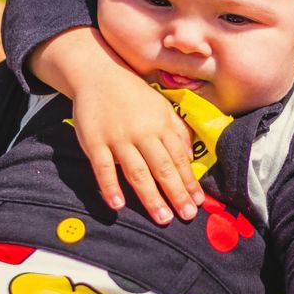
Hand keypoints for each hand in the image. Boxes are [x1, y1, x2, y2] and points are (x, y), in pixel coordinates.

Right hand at [32, 27, 203, 222]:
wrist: (99, 75)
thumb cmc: (134, 94)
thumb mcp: (162, 106)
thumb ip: (178, 130)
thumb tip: (191, 157)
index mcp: (161, 124)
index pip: (179, 158)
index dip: (189, 181)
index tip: (197, 201)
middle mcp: (143, 132)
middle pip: (162, 168)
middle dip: (176, 193)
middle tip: (186, 216)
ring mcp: (118, 138)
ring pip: (137, 172)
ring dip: (151, 197)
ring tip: (162, 217)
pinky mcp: (95, 142)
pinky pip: (103, 168)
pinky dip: (110, 187)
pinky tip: (118, 205)